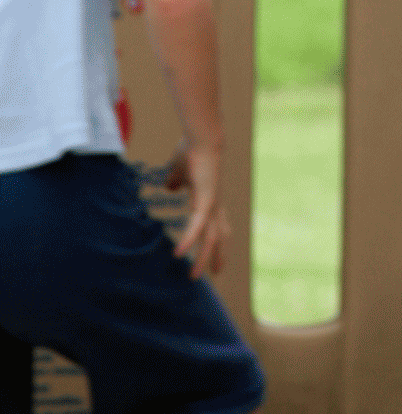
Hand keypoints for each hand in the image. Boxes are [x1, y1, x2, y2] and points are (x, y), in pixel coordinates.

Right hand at [167, 142, 230, 279]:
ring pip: (211, 237)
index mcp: (210, 199)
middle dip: (217, 255)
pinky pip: (197, 225)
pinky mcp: (206, 200)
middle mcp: (215, 204)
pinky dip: (188, 239)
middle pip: (218, 235)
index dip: (218, 240)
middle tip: (215, 273)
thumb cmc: (191, 151)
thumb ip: (175, 181)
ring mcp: (212, 203)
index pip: (218, 224)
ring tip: (196, 275)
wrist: (201, 137)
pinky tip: (179, 253)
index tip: (217, 252)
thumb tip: (170, 187)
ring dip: (203, 257)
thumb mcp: (178, 171)